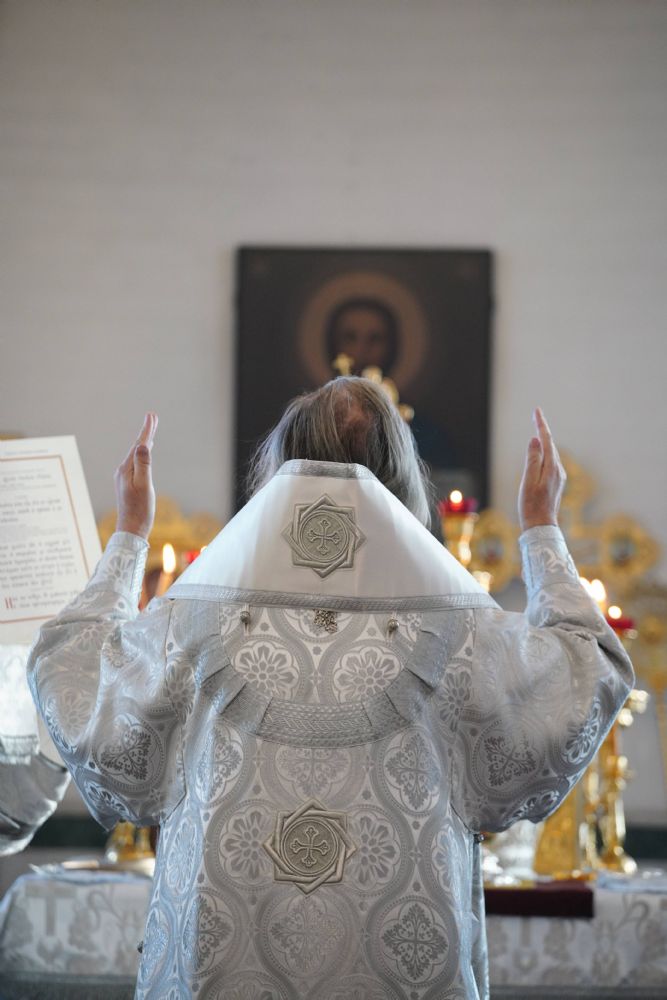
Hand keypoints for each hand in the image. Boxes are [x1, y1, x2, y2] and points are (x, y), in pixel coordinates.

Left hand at [114, 413, 157, 538]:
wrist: (131, 530)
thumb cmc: (140, 510)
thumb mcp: (144, 486)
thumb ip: (143, 465)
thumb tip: (143, 446)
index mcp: (126, 469)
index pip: (139, 445)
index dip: (147, 430)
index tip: (151, 415)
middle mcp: (123, 471)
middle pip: (136, 447)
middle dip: (145, 432)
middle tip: (152, 416)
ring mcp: (125, 477)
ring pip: (136, 454)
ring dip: (144, 441)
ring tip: (150, 431)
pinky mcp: (128, 484)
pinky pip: (136, 462)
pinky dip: (142, 453)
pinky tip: (144, 453)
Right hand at [518, 407, 565, 531]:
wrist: (541, 526)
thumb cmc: (531, 505)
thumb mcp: (528, 481)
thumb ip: (533, 459)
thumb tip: (536, 440)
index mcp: (551, 467)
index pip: (547, 440)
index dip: (541, 424)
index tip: (537, 410)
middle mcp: (558, 470)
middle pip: (550, 444)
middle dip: (543, 429)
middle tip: (536, 414)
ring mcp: (558, 477)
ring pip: (551, 454)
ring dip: (544, 441)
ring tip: (538, 428)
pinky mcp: (555, 483)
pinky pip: (550, 462)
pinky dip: (544, 453)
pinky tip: (541, 453)